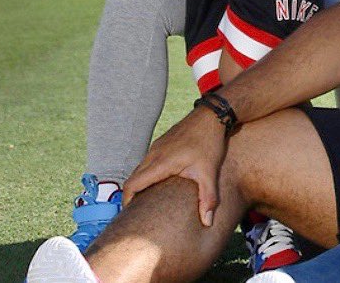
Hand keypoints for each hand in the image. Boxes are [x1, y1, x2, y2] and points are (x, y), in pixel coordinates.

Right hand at [123, 108, 226, 225]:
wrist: (212, 115)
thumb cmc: (209, 142)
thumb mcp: (209, 172)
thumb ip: (208, 198)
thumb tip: (207, 223)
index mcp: (160, 163)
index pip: (132, 184)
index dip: (127, 201)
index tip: (130, 215)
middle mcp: (154, 154)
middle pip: (134, 178)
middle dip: (132, 196)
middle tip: (138, 213)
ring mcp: (157, 146)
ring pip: (141, 169)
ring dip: (141, 184)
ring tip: (148, 200)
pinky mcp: (163, 142)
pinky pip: (149, 161)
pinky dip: (148, 174)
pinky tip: (160, 182)